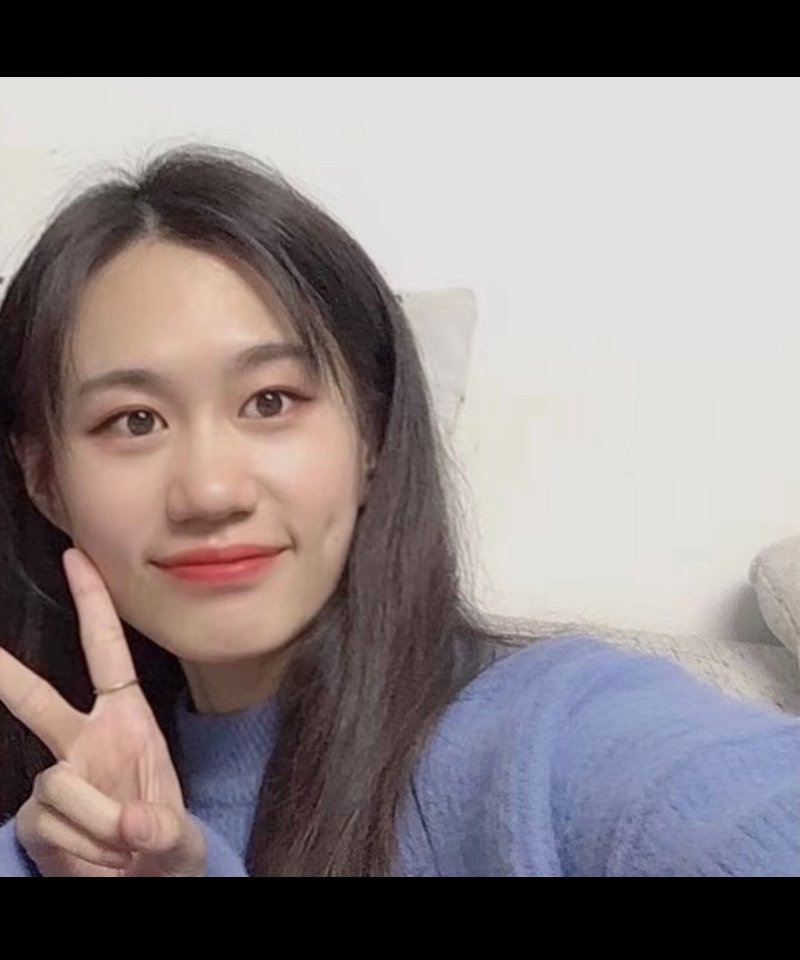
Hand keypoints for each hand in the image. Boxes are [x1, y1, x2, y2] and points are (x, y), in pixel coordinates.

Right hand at [0, 548, 204, 876]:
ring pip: (57, 784)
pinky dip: (76, 847)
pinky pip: (46, 822)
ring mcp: (56, 777)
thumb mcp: (181, 839)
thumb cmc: (166, 845)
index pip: (107, 652)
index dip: (92, 604)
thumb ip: (165, 833)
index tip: (75, 556)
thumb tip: (132, 824)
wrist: (144, 887)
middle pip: (38, 700)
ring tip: (121, 846)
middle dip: (7, 674)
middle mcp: (85, 739)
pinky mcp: (34, 817)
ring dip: (94, 824)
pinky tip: (95, 859)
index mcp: (127, 720)